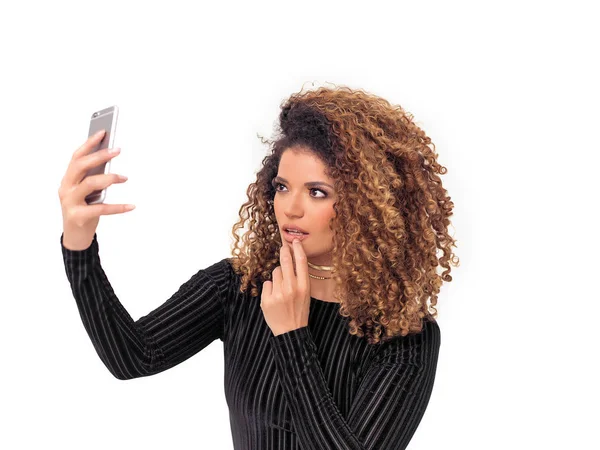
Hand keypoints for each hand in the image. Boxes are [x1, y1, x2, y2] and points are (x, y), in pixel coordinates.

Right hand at [58, 129, 133, 249]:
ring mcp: (70, 202)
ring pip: (89, 184)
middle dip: (99, 156)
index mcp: (68, 179)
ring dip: (109, 178)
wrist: (75, 237)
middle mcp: (66, 188)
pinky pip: (100, 209)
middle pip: (81, 166)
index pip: (77, 156)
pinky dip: (118, 207)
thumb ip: (94, 177)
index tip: (104, 131)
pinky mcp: (78, 216)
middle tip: (117, 150)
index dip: (89, 143)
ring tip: (125, 178)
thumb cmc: (84, 210)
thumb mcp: (87, 192)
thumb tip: (110, 161)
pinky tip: (131, 206)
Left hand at [261, 238, 310, 336]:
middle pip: (286, 261)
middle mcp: (291, 288)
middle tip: (283, 248)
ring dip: (277, 277)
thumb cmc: (299, 311)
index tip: (295, 241)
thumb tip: (291, 259)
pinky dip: (270, 288)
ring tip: (282, 289)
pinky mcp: (267, 299)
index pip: (301, 262)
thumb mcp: (305, 294)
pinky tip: (274, 298)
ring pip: (275, 272)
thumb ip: (299, 278)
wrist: (290, 332)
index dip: (298, 249)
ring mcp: (278, 294)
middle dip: (284, 252)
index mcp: (304, 287)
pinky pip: (267, 284)